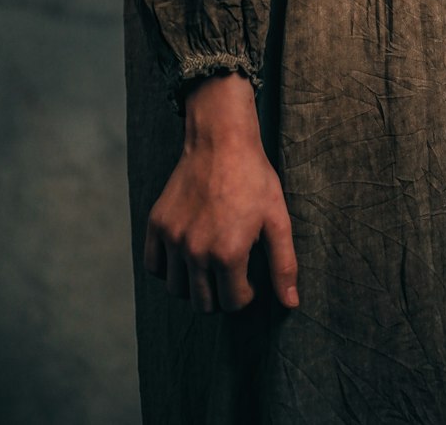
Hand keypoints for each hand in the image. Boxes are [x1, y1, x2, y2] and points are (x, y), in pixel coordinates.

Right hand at [144, 72, 299, 314]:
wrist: (221, 140)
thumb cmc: (253, 178)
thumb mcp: (278, 220)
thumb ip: (284, 265)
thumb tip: (291, 304)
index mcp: (228, 255)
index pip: (233, 302)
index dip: (246, 292)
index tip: (250, 275)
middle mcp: (196, 252)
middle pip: (203, 302)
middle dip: (220, 294)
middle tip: (230, 272)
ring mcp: (173, 238)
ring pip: (177, 289)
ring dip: (193, 285)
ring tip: (209, 265)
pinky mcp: (157, 224)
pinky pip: (153, 266)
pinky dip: (166, 269)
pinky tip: (185, 256)